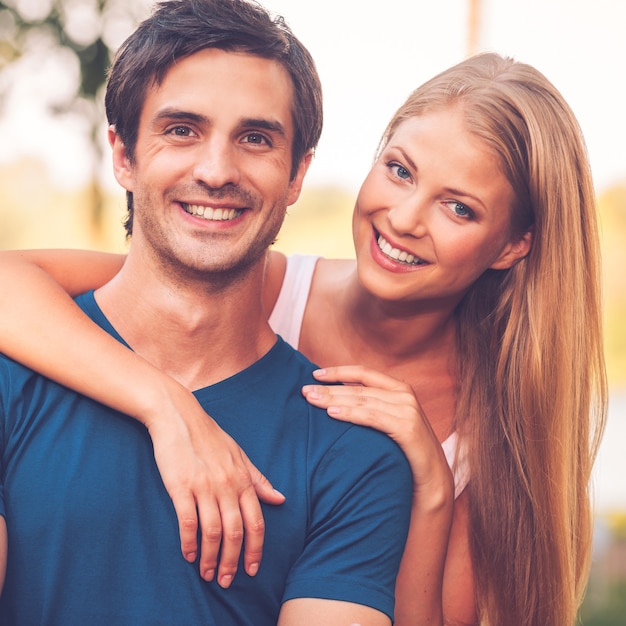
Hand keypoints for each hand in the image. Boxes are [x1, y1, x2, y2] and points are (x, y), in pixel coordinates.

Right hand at [145, 384, 284, 587]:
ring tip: (207, 574)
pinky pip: (187, 522)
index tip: (252, 569)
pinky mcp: (181, 487)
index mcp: (243, 478)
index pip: (256, 521)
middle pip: (236, 532)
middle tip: (227, 580)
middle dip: (233, 561)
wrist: (179, 416)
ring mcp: (203, 486)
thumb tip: (280, 499)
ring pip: (212, 532)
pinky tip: (187, 554)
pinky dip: (188, 542)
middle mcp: (227, 485)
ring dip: (210, 558)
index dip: (256, 549)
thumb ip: (258, 480)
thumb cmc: (209, 436)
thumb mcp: (239, 455)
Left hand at [302, 365, 452, 499]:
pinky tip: (332, 413)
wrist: (431, 480)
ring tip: (312, 400)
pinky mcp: (407, 428)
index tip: (315, 374)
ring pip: (363, 400)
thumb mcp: (389, 423)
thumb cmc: (404, 452)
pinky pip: (372, 417)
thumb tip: (337, 398)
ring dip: (334, 398)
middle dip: (329, 387)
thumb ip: (372, 407)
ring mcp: (407, 410)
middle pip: (359, 387)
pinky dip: (350, 413)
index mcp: (400, 389)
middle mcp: (405, 395)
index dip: (339, 371)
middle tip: (304, 390)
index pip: (364, 373)